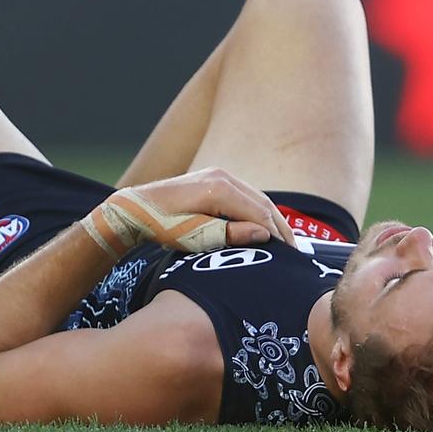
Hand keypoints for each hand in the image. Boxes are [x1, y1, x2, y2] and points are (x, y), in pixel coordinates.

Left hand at [83, 167, 296, 255]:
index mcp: (220, 189)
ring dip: (273, 219)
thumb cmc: (163, 226)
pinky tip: (266, 227)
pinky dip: (259, 211)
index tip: (290, 256)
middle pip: (263, 203)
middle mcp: (224, 176)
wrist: (136, 207)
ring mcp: (220, 175)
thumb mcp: (196, 236)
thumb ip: (230, 234)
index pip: (260, 213)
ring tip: (286, 243)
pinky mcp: (216, 179)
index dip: (277, 235)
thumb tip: (264, 234)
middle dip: (281, 228)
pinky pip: (246, 195)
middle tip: (295, 253)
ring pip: (257, 198)